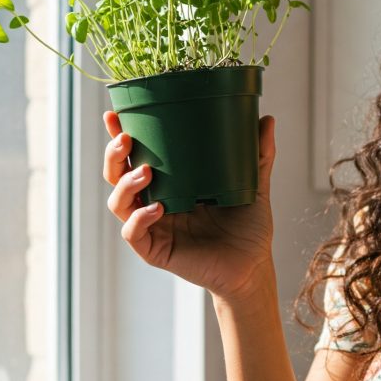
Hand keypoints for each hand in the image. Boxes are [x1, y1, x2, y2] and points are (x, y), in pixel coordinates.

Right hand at [103, 110, 277, 301]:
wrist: (254, 266)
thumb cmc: (250, 228)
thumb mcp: (254, 185)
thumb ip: (259, 155)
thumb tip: (267, 119)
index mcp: (171, 184)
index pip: (137, 157)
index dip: (120, 137)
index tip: (114, 115)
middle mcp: (155, 203)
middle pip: (117, 177)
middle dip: (114, 157)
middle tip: (126, 140)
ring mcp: (153, 227)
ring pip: (119, 204)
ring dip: (125, 185)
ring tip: (145, 171)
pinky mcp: (156, 250)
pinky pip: (134, 233)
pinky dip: (140, 219)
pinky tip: (157, 207)